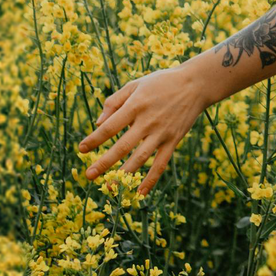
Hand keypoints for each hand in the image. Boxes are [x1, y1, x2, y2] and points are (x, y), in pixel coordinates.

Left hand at [78, 59, 221, 196]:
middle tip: (89, 175)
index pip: (110, 127)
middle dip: (104, 162)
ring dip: (124, 174)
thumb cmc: (160, 82)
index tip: (81, 149)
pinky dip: (151, 179)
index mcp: (135, 105)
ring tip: (109, 188)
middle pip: (122, 146)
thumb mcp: (135, 84)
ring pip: (140, 158)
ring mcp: (161, 133)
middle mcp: (147, 121)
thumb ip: (115, 101)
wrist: (194, 84)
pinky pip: (161, 164)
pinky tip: (140, 192)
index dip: (94, 139)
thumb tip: (98, 123)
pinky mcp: (173, 141)